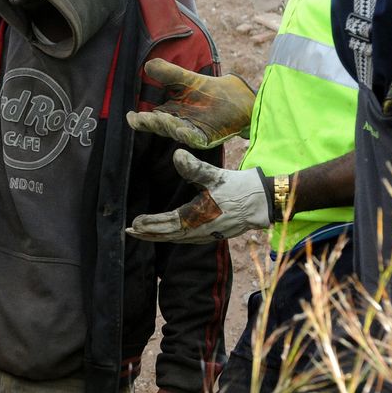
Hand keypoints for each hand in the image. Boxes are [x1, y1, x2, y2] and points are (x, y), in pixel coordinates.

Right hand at [126, 58, 254, 148]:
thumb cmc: (211, 89)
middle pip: (162, 127)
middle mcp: (179, 125)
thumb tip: (148, 64)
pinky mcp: (207, 137)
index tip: (131, 116)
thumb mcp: (188, 79)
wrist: (238, 97)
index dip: (141, 120)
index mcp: (170, 113)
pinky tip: (180, 130)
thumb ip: (169, 73)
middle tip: (143, 118)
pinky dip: (187, 136)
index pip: (152, 119)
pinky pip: (195, 138)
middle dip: (152, 123)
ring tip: (160, 118)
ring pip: (176, 132)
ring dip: (168, 127)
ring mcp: (193, 132)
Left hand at [126, 149, 271, 242]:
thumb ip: (194, 167)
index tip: (134, 223)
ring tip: (142, 232)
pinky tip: (168, 232)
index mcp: (197, 218)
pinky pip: (186, 238)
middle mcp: (199, 230)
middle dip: (148, 233)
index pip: (167, 224)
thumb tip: (176, 154)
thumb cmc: (239, 188)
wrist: (262, 202)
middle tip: (129, 231)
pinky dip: (172, 235)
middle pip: (168, 235)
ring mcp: (206, 234)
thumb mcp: (215, 176)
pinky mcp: (212, 233)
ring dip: (158, 235)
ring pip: (177, 238)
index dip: (150, 224)